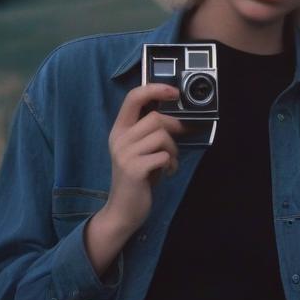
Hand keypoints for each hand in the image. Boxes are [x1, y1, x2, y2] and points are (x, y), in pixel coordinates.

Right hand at [104, 83, 186, 235]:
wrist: (123, 210)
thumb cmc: (138, 177)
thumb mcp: (140, 150)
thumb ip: (151, 132)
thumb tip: (180, 116)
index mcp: (120, 130)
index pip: (133, 97)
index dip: (155, 89)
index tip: (174, 91)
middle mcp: (119, 139)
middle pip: (156, 118)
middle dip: (175, 128)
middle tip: (179, 141)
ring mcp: (125, 154)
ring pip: (162, 136)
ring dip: (174, 150)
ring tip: (169, 162)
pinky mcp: (133, 169)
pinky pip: (164, 155)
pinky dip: (172, 164)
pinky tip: (167, 172)